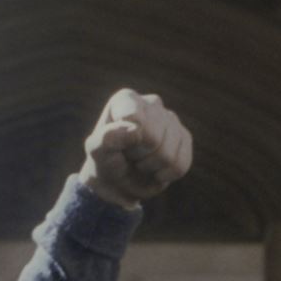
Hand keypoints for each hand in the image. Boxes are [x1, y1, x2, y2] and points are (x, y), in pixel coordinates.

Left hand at [80, 88, 192, 209]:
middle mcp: (152, 103)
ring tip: (140, 161)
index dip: (125, 140)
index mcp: (126, 99)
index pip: (134, 118)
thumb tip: (136, 128)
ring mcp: (171, 120)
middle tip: (128, 155)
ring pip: (167, 155)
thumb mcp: (96, 151)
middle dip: (137, 155)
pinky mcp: (185, 138)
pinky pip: (180, 165)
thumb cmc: (105, 160)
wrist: (118, 181)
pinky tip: (155, 169)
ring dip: (149, 167)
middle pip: (153, 139)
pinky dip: (164, 175)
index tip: (115, 145)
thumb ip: (106, 138)